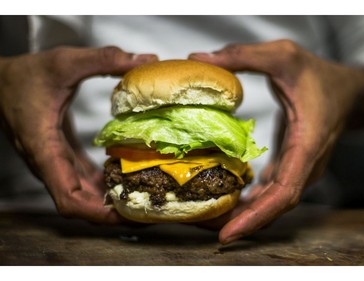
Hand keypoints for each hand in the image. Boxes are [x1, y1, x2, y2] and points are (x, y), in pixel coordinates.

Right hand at [0, 46, 157, 222]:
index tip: (124, 214)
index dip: (96, 212)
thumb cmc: (26, 75)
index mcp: (44, 149)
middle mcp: (48, 163)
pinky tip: (124, 180)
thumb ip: (103, 60)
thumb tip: (145, 59)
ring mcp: (53, 162)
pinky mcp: (60, 156)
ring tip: (141, 198)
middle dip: (109, 212)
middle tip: (145, 209)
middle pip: (79, 204)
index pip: (67, 197)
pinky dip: (101, 185)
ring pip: (81, 195)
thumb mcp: (64, 62)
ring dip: (107, 201)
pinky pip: (81, 180)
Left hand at [189, 40, 363, 243]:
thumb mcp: (282, 56)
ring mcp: (300, 169)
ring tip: (208, 219)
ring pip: (272, 203)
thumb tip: (197, 60)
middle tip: (204, 229)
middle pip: (275, 207)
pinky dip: (251, 201)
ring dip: (244, 215)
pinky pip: (271, 191)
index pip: (285, 193)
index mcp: (307, 144)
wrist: (346, 90)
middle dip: (243, 223)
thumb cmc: (318, 75)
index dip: (257, 216)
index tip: (229, 233)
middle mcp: (305, 165)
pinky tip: (228, 201)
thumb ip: (242, 56)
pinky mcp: (292, 166)